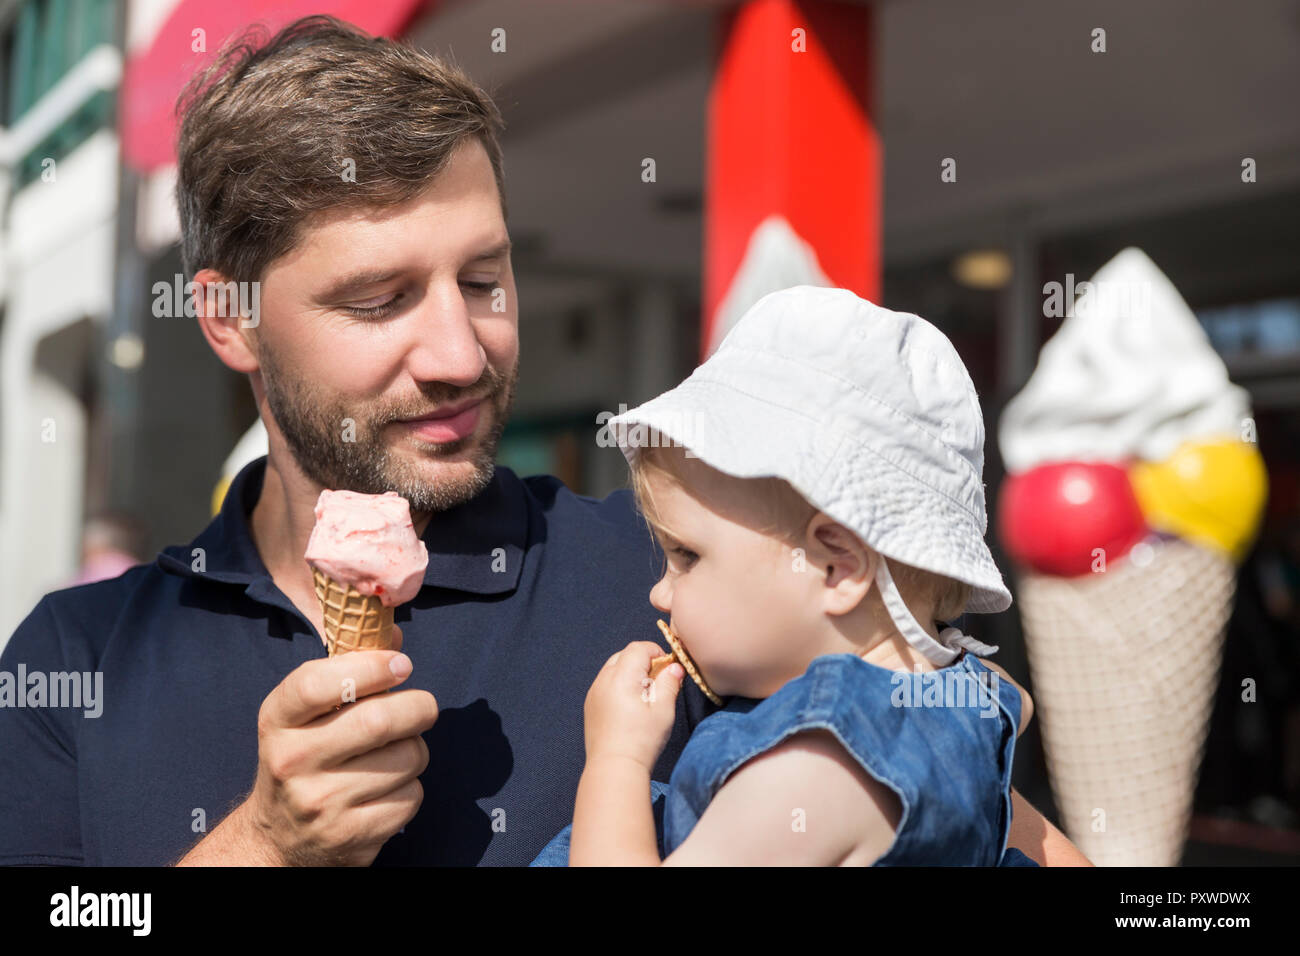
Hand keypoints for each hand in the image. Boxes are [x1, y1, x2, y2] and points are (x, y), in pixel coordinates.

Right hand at [240, 624, 438, 865]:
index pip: (317, 683)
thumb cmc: (306, 756)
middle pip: (379, 720)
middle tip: (422, 707)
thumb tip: (394, 634)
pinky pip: (411, 796)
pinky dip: (411, 787)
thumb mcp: (306, 712)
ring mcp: (320, 804)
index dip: (369, 666)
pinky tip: (387, 789)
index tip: (401, 664)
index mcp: (278, 721)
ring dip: (416, 749)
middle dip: (418, 706)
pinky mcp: (351, 837)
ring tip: (396, 753)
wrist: (280, 838)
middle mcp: (291, 763)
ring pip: (407, 757)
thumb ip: (347, 668)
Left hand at [583, 640, 684, 771]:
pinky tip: (629, 705)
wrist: (613, 768)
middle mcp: (604, 680)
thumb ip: (669, 683)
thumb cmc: (641, 740)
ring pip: (613, 668)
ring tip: (644, 695)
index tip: (668, 668)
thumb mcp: (663, 710)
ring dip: (630, 671)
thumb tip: (674, 666)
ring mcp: (594, 692)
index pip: (638, 648)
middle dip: (643, 660)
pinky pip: (605, 683)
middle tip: (658, 681)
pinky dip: (618, 684)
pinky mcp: (590, 705)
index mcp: (622, 677)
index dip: (656, 652)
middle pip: (624, 655)